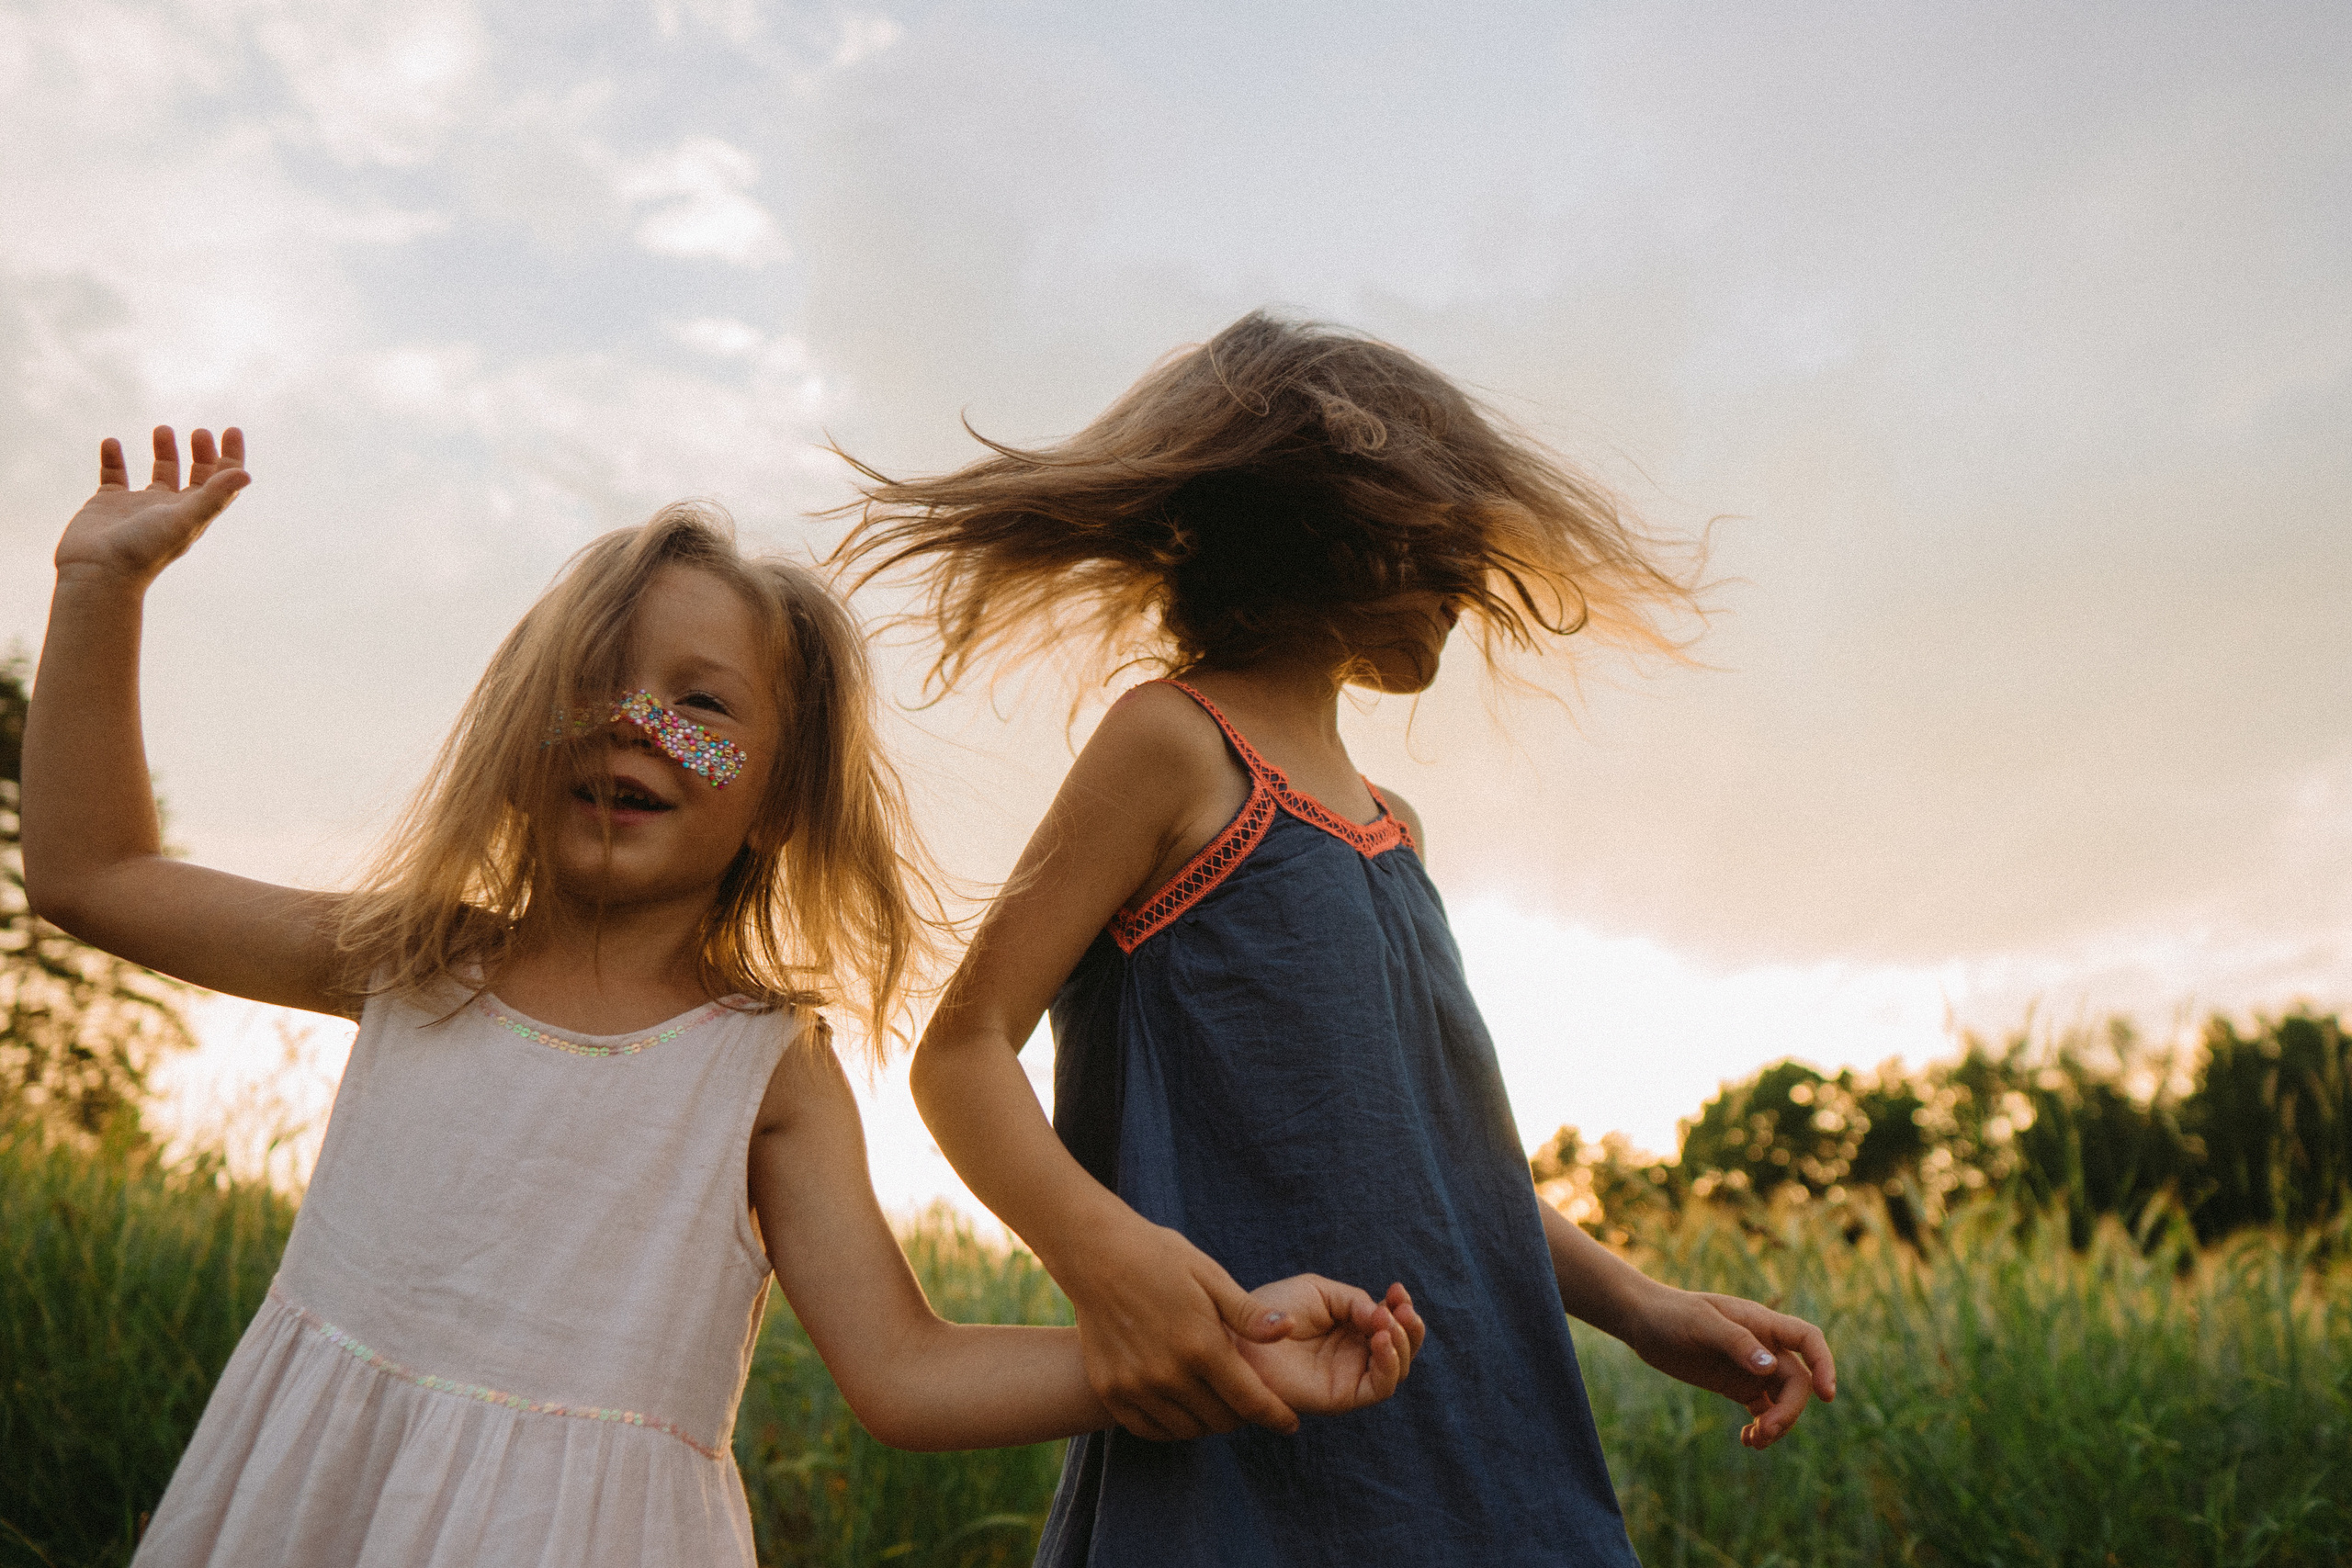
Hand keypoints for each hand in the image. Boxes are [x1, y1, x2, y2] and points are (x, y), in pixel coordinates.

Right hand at [56, 426, 249, 586]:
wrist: (97, 572)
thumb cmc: (144, 549)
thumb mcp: (184, 520)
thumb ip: (214, 496)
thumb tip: (246, 474)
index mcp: (193, 515)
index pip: (220, 484)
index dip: (230, 458)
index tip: (232, 430)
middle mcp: (170, 510)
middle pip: (194, 477)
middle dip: (202, 453)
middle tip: (200, 432)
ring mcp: (139, 507)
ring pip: (159, 474)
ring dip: (165, 452)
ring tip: (163, 429)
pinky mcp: (107, 505)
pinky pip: (113, 476)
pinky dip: (113, 458)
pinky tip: (112, 442)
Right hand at [1064, 1218, 1302, 1440]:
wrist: (1095, 1254)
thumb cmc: (1160, 1258)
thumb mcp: (1210, 1276)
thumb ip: (1248, 1313)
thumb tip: (1290, 1330)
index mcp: (1201, 1345)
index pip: (1251, 1401)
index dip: (1276, 1416)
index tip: (1289, 1423)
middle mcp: (1168, 1374)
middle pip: (1222, 1420)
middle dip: (1243, 1415)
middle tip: (1247, 1398)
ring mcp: (1136, 1386)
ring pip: (1188, 1430)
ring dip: (1208, 1422)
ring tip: (1215, 1400)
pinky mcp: (1110, 1390)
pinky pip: (1149, 1430)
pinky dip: (1171, 1426)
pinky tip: (1181, 1407)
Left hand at [1229, 1278, 1424, 1415]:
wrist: (1240, 1336)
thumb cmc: (1273, 1310)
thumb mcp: (1320, 1292)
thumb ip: (1355, 1302)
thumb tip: (1384, 1318)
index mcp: (1350, 1327)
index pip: (1389, 1322)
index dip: (1401, 1307)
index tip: (1397, 1290)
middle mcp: (1353, 1353)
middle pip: (1400, 1348)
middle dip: (1410, 1328)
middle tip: (1404, 1310)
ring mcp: (1349, 1375)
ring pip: (1395, 1369)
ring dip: (1402, 1345)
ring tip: (1389, 1324)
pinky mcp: (1341, 1397)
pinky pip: (1377, 1388)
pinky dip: (1389, 1365)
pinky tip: (1381, 1341)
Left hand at [1620, 1288, 1835, 1448]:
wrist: (1643, 1322)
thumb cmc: (1672, 1314)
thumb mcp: (1701, 1324)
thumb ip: (1736, 1342)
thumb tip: (1770, 1367)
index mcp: (1761, 1323)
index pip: (1808, 1340)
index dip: (1824, 1365)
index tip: (1826, 1395)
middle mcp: (1763, 1347)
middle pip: (1797, 1382)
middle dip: (1790, 1411)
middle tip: (1766, 1432)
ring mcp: (1751, 1368)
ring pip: (1783, 1401)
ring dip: (1778, 1424)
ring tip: (1755, 1441)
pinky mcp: (1736, 1385)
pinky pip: (1763, 1410)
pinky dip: (1762, 1428)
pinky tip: (1747, 1440)